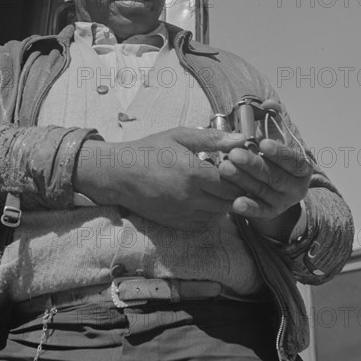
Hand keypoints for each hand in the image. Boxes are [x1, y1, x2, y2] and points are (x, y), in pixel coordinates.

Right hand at [74, 127, 246, 230]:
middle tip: (230, 178)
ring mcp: (183, 213)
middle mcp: (190, 197)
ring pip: (218, 214)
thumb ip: (211, 138)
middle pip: (228, 201)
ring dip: (223, 203)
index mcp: (193, 173)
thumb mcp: (179, 136)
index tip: (236, 166)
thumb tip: (241, 138)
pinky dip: (210, 214)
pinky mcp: (176, 223)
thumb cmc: (148, 151)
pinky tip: (205, 200)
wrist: (119, 174)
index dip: (239, 175)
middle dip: (234, 190)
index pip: (232, 182)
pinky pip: (204, 224)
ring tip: (218, 188)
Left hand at [218, 138, 311, 239]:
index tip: (263, 144)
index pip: (295, 161)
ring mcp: (283, 201)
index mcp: (301, 168)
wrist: (270, 189)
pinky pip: (260, 210)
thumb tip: (246, 128)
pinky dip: (249, 207)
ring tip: (225, 169)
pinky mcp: (270, 213)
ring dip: (243, 180)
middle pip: (275, 176)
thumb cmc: (268, 160)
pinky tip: (237, 203)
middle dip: (253, 164)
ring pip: (263, 190)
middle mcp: (296, 186)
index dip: (280, 153)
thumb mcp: (271, 148)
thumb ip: (261, 138)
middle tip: (234, 154)